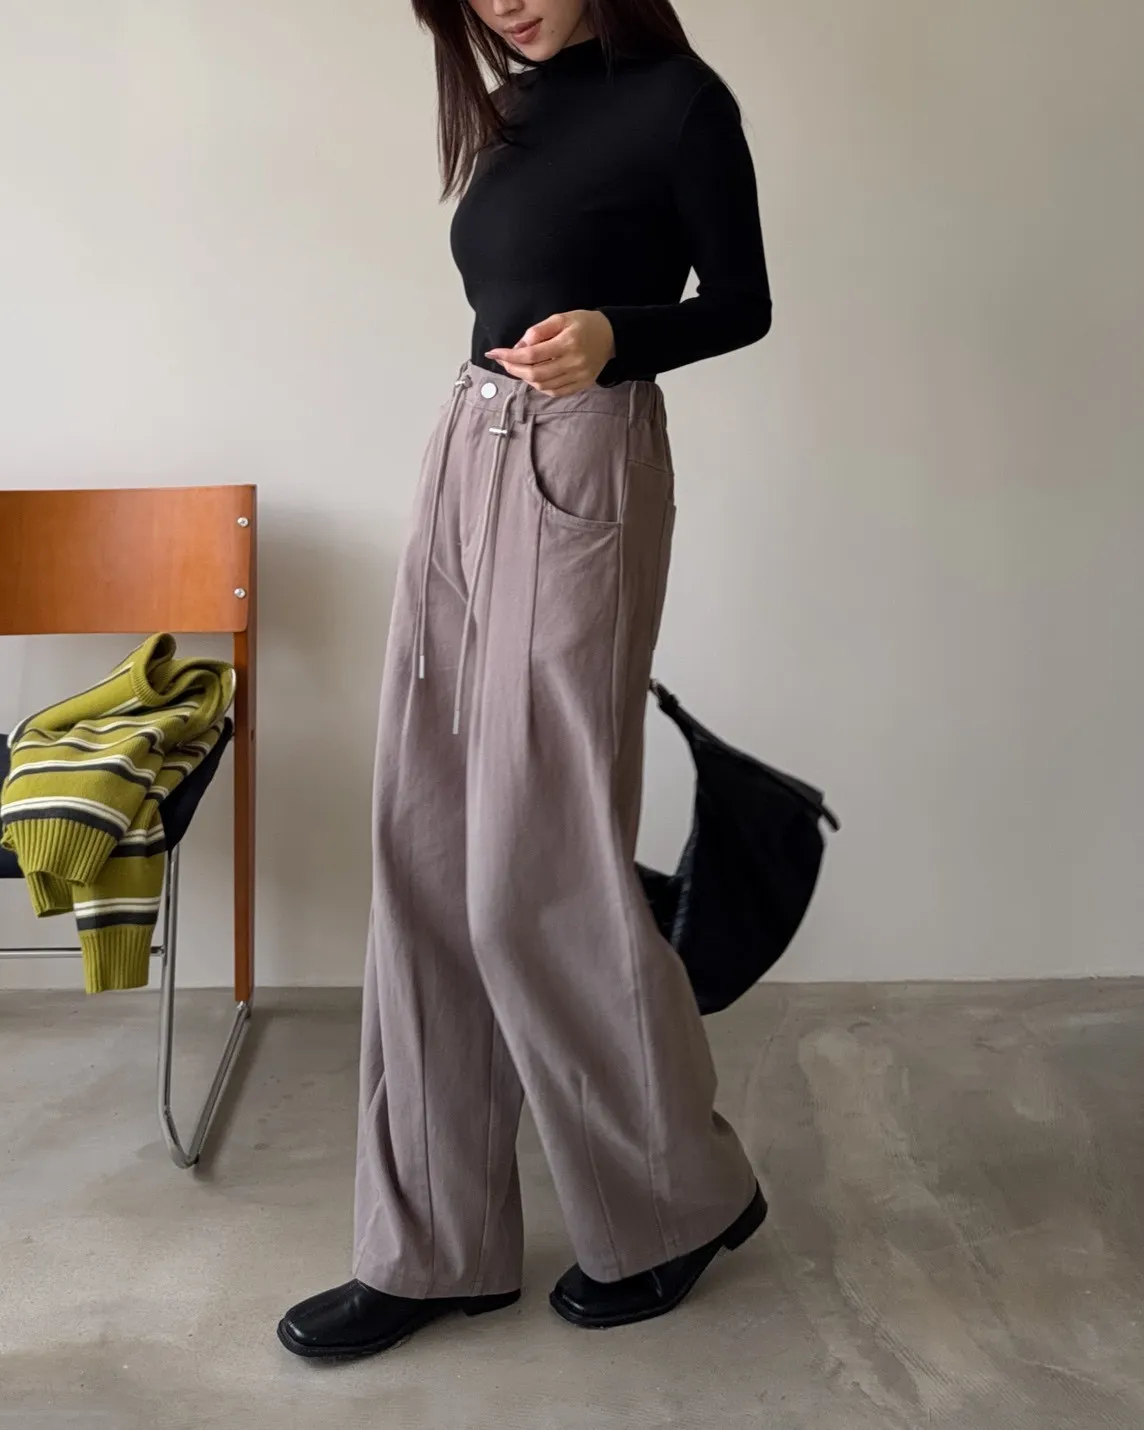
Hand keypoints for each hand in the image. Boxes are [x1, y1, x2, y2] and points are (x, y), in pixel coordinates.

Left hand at [486, 311, 615, 396]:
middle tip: (502, 361)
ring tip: (516, 368)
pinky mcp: (581, 385)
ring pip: (543, 385)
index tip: (494, 353)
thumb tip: (519, 346)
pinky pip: (554, 392)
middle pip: (535, 374)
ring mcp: (578, 376)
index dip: (510, 355)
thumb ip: (539, 331)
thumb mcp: (561, 318)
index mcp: (568, 342)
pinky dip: (539, 386)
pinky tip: (532, 377)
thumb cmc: (584, 324)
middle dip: (514, 369)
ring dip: (525, 379)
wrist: (611, 336)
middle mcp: (573, 362)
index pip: (531, 354)